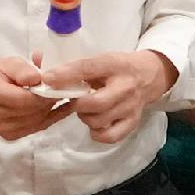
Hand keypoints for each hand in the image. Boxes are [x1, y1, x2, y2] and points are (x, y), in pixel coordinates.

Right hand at [0, 57, 73, 141]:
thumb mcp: (8, 63)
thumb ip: (23, 69)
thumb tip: (39, 79)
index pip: (22, 98)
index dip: (42, 94)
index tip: (57, 86)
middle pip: (29, 111)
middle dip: (48, 101)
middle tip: (63, 91)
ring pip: (34, 122)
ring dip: (50, 111)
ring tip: (60, 98)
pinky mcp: (7, 136)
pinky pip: (33, 129)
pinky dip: (48, 119)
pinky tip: (57, 110)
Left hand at [53, 49, 177, 142]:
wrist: (150, 75)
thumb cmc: (118, 67)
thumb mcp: (102, 59)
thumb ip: (77, 65)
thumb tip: (44, 69)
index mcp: (115, 64)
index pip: (89, 68)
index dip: (66, 74)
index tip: (48, 79)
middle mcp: (125, 86)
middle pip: (96, 102)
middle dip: (77, 104)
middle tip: (72, 100)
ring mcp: (131, 106)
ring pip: (100, 120)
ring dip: (85, 117)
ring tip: (85, 110)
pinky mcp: (133, 122)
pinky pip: (110, 136)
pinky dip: (97, 133)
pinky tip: (95, 124)